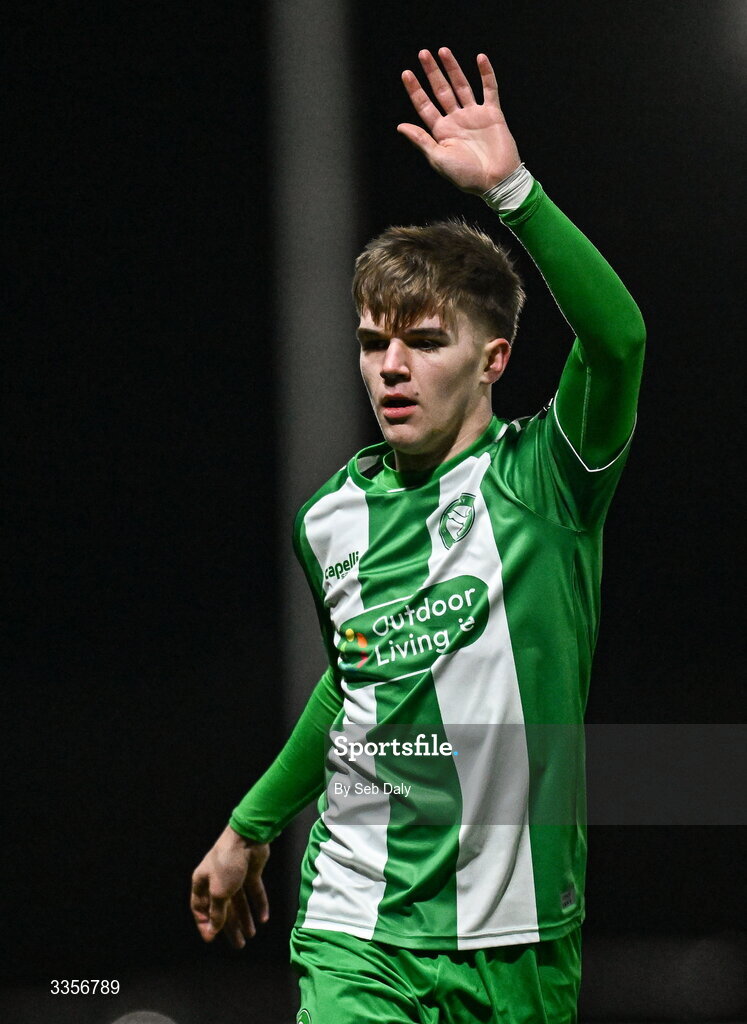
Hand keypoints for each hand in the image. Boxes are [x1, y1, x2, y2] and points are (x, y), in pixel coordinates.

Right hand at [190, 825, 269, 948]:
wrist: (247, 838)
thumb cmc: (226, 863)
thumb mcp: (219, 892)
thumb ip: (217, 912)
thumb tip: (213, 930)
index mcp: (203, 883)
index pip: (200, 908)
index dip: (205, 924)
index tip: (212, 939)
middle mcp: (217, 880)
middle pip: (223, 908)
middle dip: (231, 927)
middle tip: (240, 945)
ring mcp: (235, 876)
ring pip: (240, 902)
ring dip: (246, 918)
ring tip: (252, 935)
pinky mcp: (251, 872)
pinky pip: (254, 892)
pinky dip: (259, 904)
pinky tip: (263, 918)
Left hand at [398, 48, 520, 193]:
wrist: (496, 180)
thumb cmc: (466, 176)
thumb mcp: (438, 159)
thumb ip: (421, 140)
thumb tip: (401, 126)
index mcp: (442, 132)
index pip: (425, 106)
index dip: (415, 90)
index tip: (406, 73)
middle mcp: (456, 120)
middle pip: (441, 91)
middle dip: (432, 72)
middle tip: (423, 54)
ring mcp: (474, 115)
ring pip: (462, 86)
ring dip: (453, 68)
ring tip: (443, 51)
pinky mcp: (492, 113)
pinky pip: (489, 89)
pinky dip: (486, 74)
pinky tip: (480, 58)